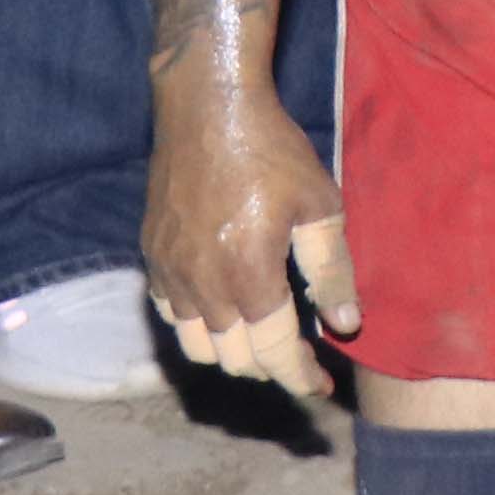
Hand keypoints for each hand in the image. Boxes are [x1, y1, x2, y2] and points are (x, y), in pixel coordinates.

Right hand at [146, 102, 354, 398]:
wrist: (207, 107)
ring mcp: (170, 273)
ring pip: (195, 346)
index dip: (299, 378)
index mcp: (249, 277)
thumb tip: (343, 325)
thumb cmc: (272, 150)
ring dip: (231, 354)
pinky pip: (170, 314)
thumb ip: (331, 271)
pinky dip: (197, 327)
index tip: (321, 387)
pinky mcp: (151, 256)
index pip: (273, 354)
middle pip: (234, 360)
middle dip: (270, 368)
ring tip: (262, 341)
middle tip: (298, 359)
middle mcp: (202, 286)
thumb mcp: (319, 206)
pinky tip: (222, 309)